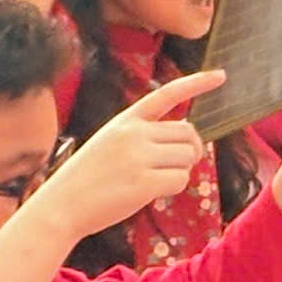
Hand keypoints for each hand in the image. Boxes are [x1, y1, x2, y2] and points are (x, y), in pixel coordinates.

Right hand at [33, 71, 223, 239]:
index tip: (221, 75)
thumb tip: (186, 143)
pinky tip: (151, 193)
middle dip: (190, 149)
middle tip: (178, 164)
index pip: (167, 94)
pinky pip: (180, 180)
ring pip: (187, 157)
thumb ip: (143, 136)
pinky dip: (173, 188)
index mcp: (125, 120)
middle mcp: (134, 134)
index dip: (197, 83)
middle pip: (187, 133)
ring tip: (153, 180)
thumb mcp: (110, 142)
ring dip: (179, 171)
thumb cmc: (88, 178)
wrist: (60, 205)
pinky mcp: (144, 183)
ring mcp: (139, 157)